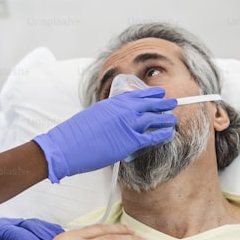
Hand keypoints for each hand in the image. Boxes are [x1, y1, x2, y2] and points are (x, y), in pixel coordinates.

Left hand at [0, 218, 64, 239]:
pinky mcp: (19, 229)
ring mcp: (15, 225)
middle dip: (44, 235)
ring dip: (49, 231)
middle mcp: (10, 224)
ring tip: (63, 239)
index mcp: (0, 228)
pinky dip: (47, 230)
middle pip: (31, 226)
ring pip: (36, 225)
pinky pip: (36, 227)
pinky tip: (57, 235)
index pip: (19, 233)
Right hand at [33, 87, 177, 182]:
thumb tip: (115, 120)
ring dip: (165, 117)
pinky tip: (169, 133)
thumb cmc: (74, 135)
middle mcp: (121, 111)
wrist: (66, 146)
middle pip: (148, 104)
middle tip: (171, 102)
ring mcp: (127, 125)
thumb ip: (107, 115)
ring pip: (153, 118)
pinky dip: (162, 134)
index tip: (158, 93)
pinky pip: (152, 136)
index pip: (135, 95)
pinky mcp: (129, 141)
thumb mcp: (92, 116)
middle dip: (161, 102)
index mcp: (111, 103)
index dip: (149, 94)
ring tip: (173, 117)